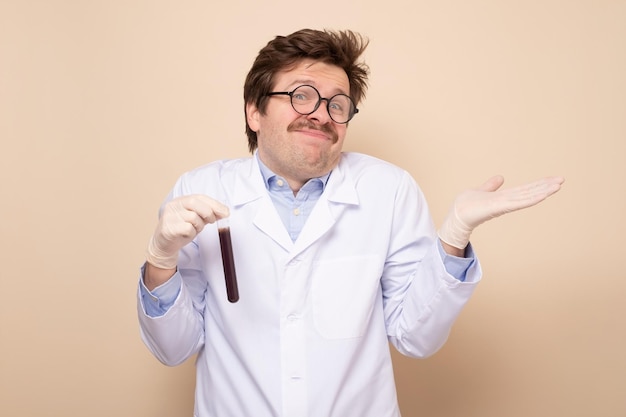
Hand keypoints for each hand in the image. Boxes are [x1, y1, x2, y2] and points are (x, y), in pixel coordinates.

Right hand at [146, 194, 228, 268]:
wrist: (165, 244)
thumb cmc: (182, 229)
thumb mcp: (197, 219)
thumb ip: (208, 214)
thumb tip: (225, 212)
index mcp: (181, 200)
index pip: (200, 197)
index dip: (214, 204)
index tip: (226, 212)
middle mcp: (174, 205)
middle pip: (195, 202)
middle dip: (208, 212)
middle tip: (212, 221)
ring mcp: (169, 216)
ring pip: (193, 217)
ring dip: (199, 226)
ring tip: (194, 229)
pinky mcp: (168, 228)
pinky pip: (187, 229)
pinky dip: (192, 233)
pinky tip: (187, 235)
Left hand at [438, 175, 564, 249]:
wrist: (456, 216)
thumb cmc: (466, 205)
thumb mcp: (481, 191)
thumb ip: (491, 186)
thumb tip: (501, 177)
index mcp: (504, 197)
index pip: (524, 189)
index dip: (538, 184)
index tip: (552, 179)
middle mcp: (507, 201)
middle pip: (530, 192)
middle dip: (545, 186)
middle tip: (562, 180)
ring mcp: (505, 205)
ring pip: (528, 196)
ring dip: (543, 191)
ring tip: (558, 185)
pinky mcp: (500, 207)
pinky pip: (519, 202)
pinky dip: (531, 198)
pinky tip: (542, 194)